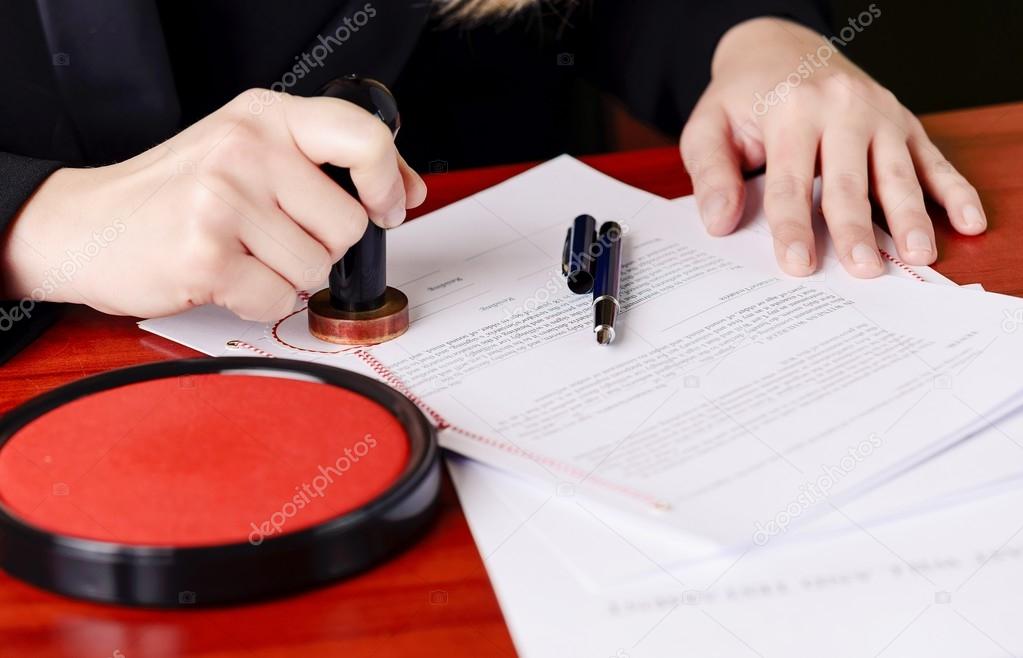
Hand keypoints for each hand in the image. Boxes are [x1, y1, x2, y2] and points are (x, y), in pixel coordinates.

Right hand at [1, 89, 426, 319]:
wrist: (86, 225)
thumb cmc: (176, 192)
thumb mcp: (250, 150)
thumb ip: (328, 163)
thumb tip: (406, 189)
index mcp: (265, 116)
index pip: (364, 136)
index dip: (388, 181)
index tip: (387, 208)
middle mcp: (246, 148)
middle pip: (347, 226)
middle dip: (318, 245)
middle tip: (268, 236)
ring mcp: (224, 200)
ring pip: (316, 269)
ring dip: (285, 277)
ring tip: (239, 254)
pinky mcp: (205, 254)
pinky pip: (278, 301)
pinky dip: (257, 301)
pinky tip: (223, 276)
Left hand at [681, 17, 986, 277]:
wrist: (780, 49)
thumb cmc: (742, 99)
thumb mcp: (708, 126)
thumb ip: (711, 172)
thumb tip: (720, 222)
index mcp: (791, 110)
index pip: (790, 181)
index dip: (793, 227)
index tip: (799, 265)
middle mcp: (841, 108)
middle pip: (849, 180)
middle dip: (856, 228)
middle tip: (864, 270)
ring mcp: (879, 114)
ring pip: (897, 173)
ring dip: (910, 216)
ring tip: (918, 255)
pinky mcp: (903, 123)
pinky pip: (932, 160)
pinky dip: (954, 191)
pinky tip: (968, 222)